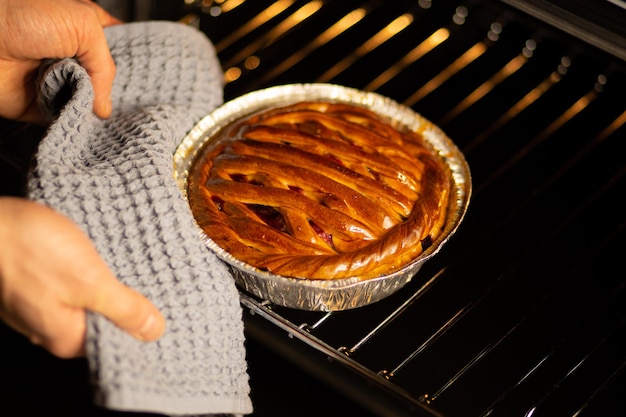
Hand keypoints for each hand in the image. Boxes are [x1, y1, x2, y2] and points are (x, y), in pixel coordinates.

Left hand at [0, 0, 120, 122]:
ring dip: (91, 107)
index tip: (146, 78)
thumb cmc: (22, 15)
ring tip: (92, 104)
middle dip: (114, 91)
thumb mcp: (83, 25)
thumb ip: (106, 66)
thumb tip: (104, 107)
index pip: (117, 49)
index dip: (130, 63)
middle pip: (106, 82)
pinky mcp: (41, 106)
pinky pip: (66, 119)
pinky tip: (76, 115)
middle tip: (128, 99)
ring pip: (89, 104)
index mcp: (85, 31)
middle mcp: (72, 57)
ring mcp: (57, 82)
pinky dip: (72, 121)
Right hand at [0, 197, 165, 357]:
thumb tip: (153, 331)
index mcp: (66, 337)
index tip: (159, 304)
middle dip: (122, 301)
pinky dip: (81, 271)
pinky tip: (91, 254)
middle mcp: (47, 329)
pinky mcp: (29, 284)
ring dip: (101, 282)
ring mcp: (35, 306)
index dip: (139, 323)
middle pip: (100, 321)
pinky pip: (65, 285)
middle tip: (144, 276)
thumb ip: (123, 309)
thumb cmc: (30, 250)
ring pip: (83, 301)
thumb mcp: (90, 281)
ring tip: (119, 261)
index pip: (116, 342)